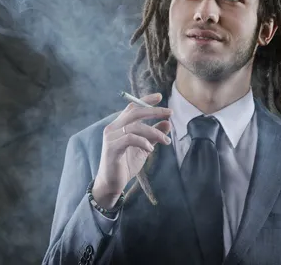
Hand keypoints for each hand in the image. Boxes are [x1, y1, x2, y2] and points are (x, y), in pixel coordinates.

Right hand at [92, 93, 171, 208]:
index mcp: (119, 126)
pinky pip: (130, 138)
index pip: (132, 107)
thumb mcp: (144, 148)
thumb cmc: (126, 165)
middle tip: (170, 113)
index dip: (145, 100)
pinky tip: (151, 149)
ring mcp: (111, 137)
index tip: (159, 96)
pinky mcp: (111, 148)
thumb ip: (154, 135)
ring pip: (135, 126)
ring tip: (166, 141)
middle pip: (134, 112)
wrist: (111, 184)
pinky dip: (143, 142)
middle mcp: (113, 128)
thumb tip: (168, 123)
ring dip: (154, 132)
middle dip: (154, 111)